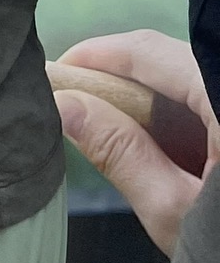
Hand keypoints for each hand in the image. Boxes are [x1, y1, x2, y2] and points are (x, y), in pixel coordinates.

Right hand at [52, 30, 218, 254]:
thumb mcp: (173, 211)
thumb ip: (119, 151)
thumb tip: (66, 106)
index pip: (150, 52)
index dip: (97, 56)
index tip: (58, 74)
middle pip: (170, 61)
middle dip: (118, 79)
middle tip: (73, 103)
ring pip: (190, 81)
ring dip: (147, 99)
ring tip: (105, 127)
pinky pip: (208, 105)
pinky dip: (177, 117)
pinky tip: (152, 143)